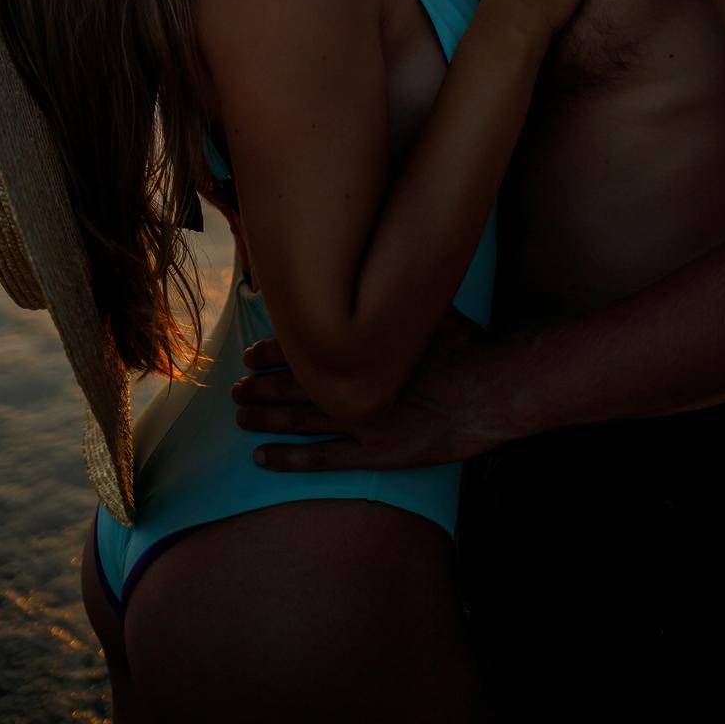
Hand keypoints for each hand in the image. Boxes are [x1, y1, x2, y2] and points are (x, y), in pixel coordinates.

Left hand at [231, 307, 514, 470]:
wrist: (490, 388)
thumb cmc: (464, 343)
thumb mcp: (426, 306)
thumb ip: (395, 295)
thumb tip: (378, 265)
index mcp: (359, 348)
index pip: (300, 347)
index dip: (271, 351)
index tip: (250, 353)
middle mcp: (352, 383)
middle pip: (291, 385)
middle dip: (259, 385)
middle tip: (234, 389)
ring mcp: (361, 421)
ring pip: (298, 420)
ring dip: (265, 417)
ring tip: (239, 417)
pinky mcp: (376, 453)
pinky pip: (322, 458)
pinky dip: (289, 458)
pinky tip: (262, 458)